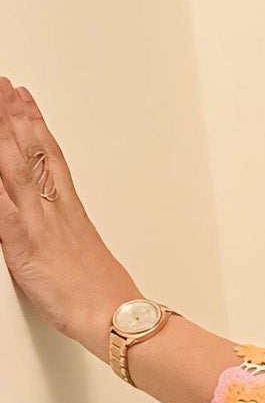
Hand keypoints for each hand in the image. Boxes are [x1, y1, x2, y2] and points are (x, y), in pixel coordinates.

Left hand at [0, 78, 138, 358]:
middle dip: (14, 114)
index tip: (24, 98)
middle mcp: (54, 209)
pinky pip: (0, 206)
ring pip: (14, 165)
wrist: (115, 317)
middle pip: (31, 150)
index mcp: (70, 212)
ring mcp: (39, 222)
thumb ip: (69, 236)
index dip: (35, 124)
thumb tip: (63, 230)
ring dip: (2, 132)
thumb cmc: (105, 297)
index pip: (50, 156)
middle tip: (4, 85)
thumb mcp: (87, 258)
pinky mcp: (23, 242)